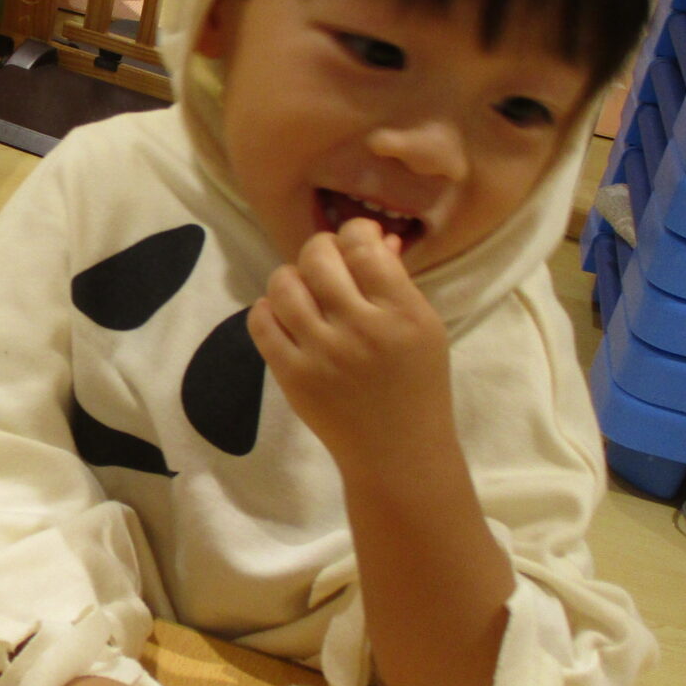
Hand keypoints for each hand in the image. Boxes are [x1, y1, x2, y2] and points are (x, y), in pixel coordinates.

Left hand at [247, 216, 453, 468]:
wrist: (398, 453)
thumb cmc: (416, 385)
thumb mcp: (424, 328)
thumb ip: (396, 280)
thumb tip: (373, 236)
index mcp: (403, 313)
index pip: (363, 247)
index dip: (355, 232)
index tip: (356, 240)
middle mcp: (361, 329)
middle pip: (318, 257)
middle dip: (320, 250)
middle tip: (328, 263)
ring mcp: (322, 353)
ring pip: (283, 284)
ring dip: (291, 277)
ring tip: (305, 290)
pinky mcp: (292, 376)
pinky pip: (261, 322)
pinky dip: (267, 309)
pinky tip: (283, 314)